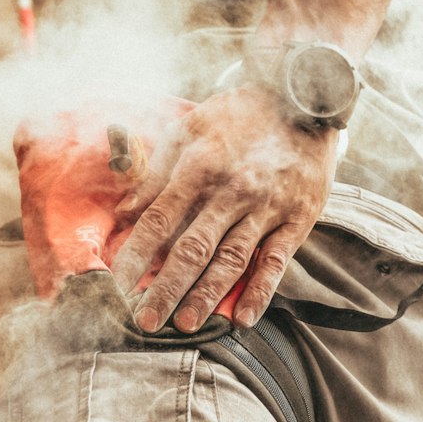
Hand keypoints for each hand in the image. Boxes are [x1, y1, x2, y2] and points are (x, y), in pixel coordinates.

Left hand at [110, 87, 339, 331]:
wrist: (306, 97)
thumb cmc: (239, 116)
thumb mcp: (190, 129)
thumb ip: (156, 173)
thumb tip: (124, 211)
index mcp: (200, 168)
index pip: (159, 220)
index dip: (135, 255)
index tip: (116, 285)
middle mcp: (232, 191)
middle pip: (192, 248)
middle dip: (166, 288)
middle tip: (146, 321)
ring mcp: (267, 207)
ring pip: (231, 259)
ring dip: (206, 295)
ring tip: (185, 324)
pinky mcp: (298, 218)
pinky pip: (276, 260)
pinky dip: (260, 291)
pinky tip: (243, 317)